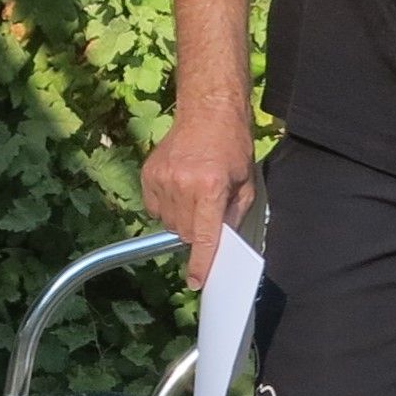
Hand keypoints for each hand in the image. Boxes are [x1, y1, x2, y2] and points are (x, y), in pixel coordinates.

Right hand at [141, 104, 257, 289]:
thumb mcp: (246, 184)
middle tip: (208, 213)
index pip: (204, 236)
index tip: (196, 281)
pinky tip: (179, 190)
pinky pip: (154, 209)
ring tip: (195, 196)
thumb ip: (233, 215)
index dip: (201, 262)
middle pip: (185, 233)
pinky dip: (166, 208)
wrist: (207, 113)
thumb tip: (221, 241)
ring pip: (169, 223)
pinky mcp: (148, 174)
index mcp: (211, 188)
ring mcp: (163, 179)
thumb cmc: (232, 147)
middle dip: (197, 232)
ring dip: (182, 220)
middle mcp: (183, 185)